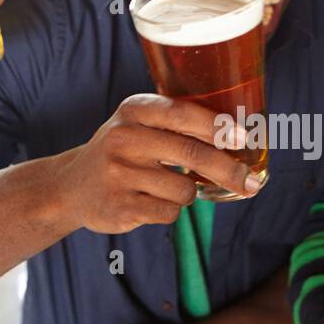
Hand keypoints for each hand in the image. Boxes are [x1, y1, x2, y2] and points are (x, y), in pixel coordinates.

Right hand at [53, 93, 259, 234]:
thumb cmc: (122, 152)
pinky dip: (170, 211)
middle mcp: (123, 138)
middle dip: (229, 171)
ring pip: (184, 189)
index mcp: (134, 111)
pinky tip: (150, 202)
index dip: (217, 126)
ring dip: (188, 194)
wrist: (71, 187)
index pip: (183, 113)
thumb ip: (180, 125)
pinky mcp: (119, 206)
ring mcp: (119, 174)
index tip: (244, 138)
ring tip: (165, 187)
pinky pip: (169, 212)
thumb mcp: (140, 125)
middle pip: (192, 154)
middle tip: (252, 183)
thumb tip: (242, 138)